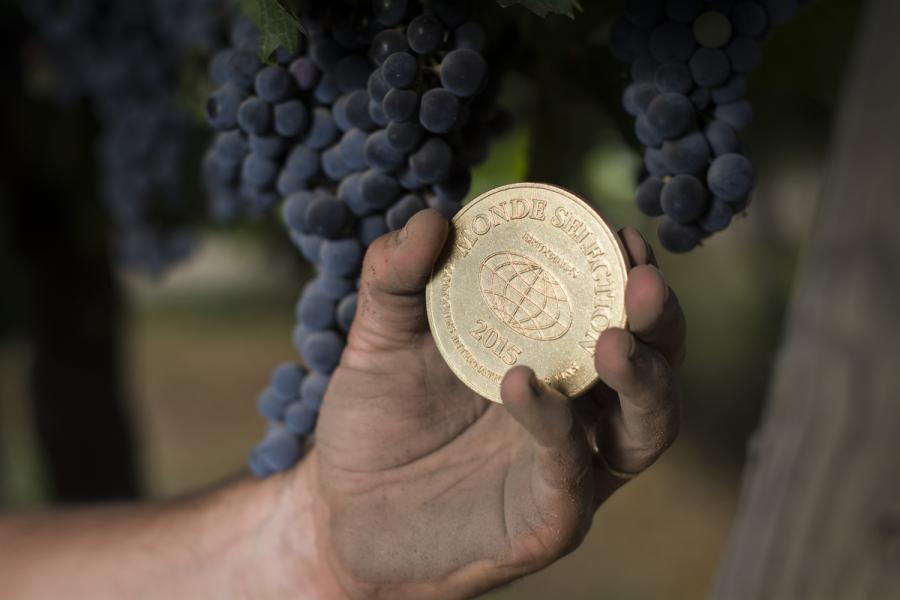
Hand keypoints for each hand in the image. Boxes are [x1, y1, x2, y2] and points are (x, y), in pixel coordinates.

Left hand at [296, 209, 684, 598]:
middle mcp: (577, 411)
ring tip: (613, 339)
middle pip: (654, 364)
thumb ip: (397, 276)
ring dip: (644, 380)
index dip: (625, 271)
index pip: (612, 309)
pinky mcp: (546, 520)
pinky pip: (569, 474)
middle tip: (641, 280)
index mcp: (552, 358)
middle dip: (659, 320)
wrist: (342, 510)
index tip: (620, 233)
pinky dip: (554, 427)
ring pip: (647, 429)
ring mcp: (570, 468)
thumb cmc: (376, 421)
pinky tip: (521, 383)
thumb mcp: (380, 336)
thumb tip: (432, 217)